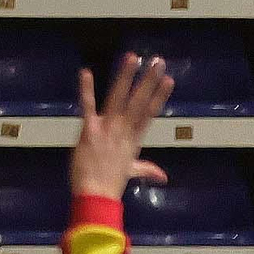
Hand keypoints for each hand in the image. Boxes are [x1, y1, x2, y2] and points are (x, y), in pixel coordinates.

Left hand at [70, 54, 173, 202]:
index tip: (168, 79)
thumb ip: (147, 170)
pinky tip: (86, 72)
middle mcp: (124, 131)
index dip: (159, 95)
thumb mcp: (131, 173)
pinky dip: (86, 90)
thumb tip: (164, 177)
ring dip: (125, 77)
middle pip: (139, 102)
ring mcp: (107, 130)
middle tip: (158, 61)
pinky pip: (88, 106)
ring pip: (119, 98)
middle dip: (149, 81)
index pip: (149, 113)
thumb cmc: (111, 184)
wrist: (95, 196)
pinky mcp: (89, 130)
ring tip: (132, 57)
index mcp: (133, 140)